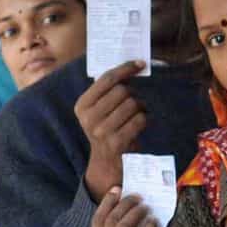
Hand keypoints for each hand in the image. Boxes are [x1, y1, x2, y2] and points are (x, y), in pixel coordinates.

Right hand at [75, 61, 147, 200]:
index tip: (140, 63)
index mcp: (82, 106)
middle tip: (135, 101)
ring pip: (132, 104)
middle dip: (133, 94)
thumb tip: (132, 66)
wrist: (106, 163)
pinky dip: (144, 118)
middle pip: (122, 91)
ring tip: (138, 113)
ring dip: (140, 107)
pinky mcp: (117, 143)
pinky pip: (139, 119)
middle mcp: (88, 118)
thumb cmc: (107, 129)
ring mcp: (102, 132)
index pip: (106, 79)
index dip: (125, 68)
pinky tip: (140, 123)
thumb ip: (109, 91)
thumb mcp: (99, 110)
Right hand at [90, 187, 168, 226]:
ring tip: (145, 207)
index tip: (117, 189)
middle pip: (111, 220)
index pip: (97, 221)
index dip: (107, 202)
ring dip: (136, 212)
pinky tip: (154, 222)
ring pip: (123, 226)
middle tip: (137, 197)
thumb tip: (123, 201)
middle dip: (124, 204)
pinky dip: (150, 226)